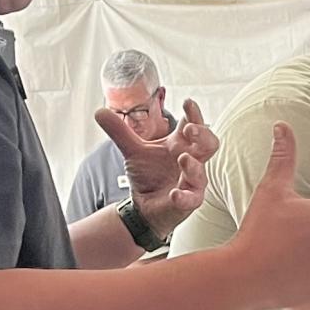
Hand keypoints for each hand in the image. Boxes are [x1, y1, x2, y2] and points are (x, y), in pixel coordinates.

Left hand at [96, 97, 215, 235]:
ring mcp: (191, 182)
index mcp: (179, 145)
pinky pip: (192, 199)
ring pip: (201, 172)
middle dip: (203, 135)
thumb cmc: (148, 175)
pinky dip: (184, 197)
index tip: (187, 102)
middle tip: (190, 129)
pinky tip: (174, 193)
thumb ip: (120, 132)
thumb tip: (100, 111)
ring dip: (193, 165)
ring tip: (182, 158)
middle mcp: (190, 161)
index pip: (193, 125)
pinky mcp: (188, 201)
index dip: (193, 114)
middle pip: (209, 144)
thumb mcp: (132, 150)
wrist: (144, 206)